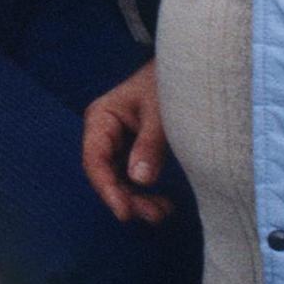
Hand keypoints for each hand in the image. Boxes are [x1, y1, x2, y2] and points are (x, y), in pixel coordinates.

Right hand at [81, 61, 173, 223]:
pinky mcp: (134, 147)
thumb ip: (149, 144)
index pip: (95, 160)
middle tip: (154, 215)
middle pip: (105, 173)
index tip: (126, 212)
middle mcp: (104, 132)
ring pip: (118, 178)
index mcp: (101, 118)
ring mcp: (118, 141)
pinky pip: (131, 174)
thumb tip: (140, 180)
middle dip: (126, 197)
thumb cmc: (169, 83)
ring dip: (136, 198)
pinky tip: (161, 202)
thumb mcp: (161, 113)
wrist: (187, 68)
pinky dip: (144, 191)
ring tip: (161, 212)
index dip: (108, 189)